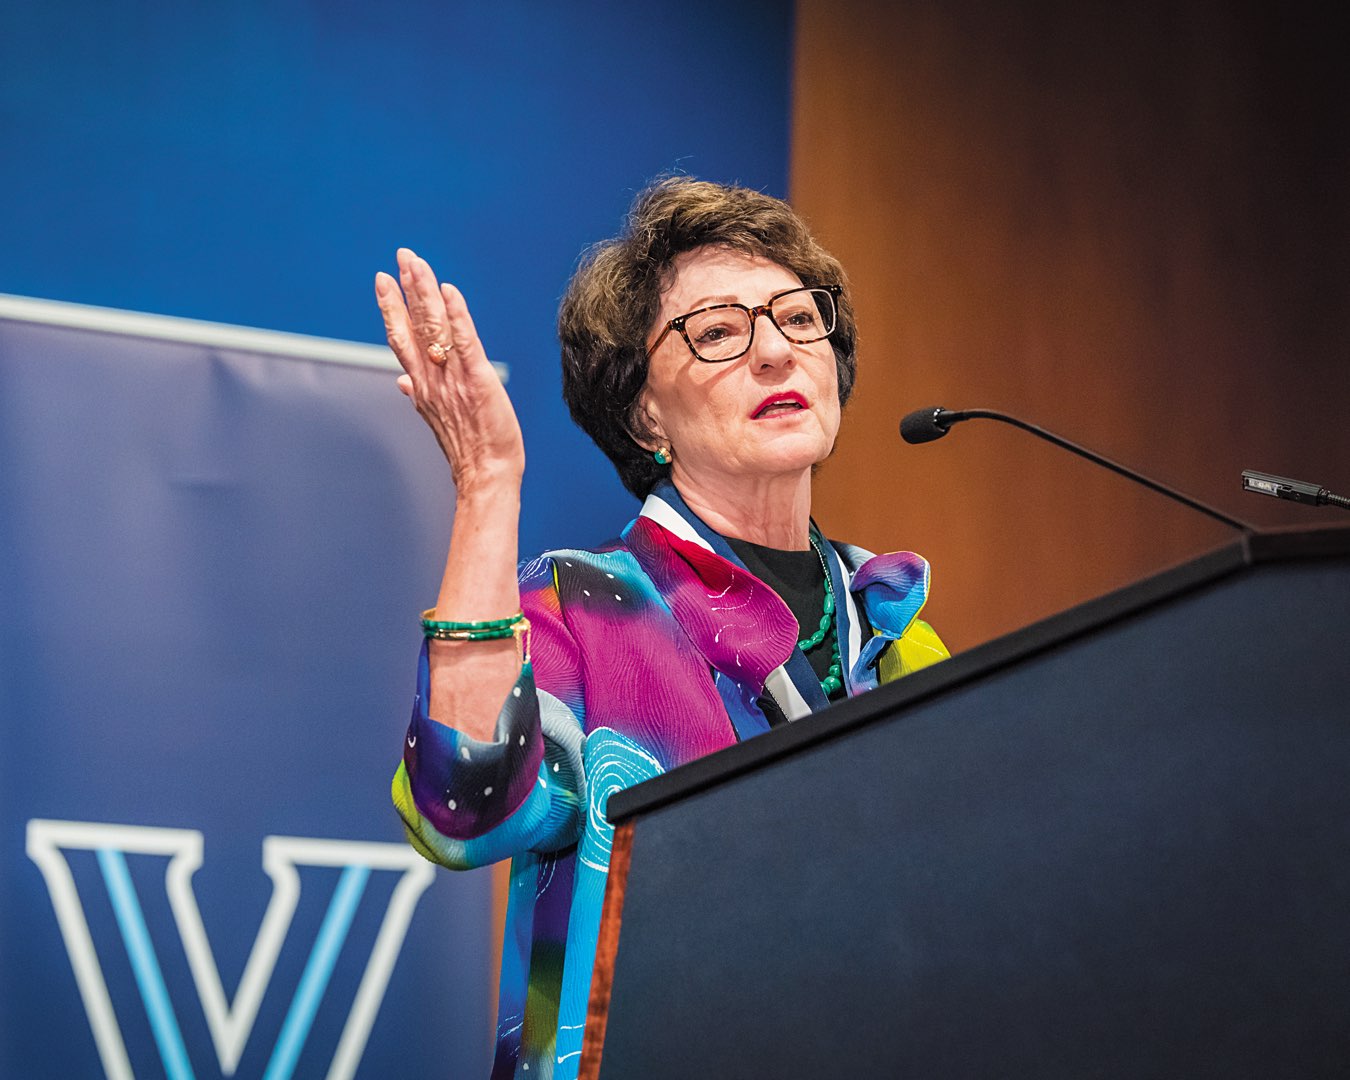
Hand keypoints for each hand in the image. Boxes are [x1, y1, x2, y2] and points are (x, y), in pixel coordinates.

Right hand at [375, 249, 524, 495]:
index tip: (383, 281)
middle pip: (414, 324)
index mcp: (422, 385)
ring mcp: (452, 377)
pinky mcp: (477, 380)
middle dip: (406, 288)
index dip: (392, 307)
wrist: (485, 476)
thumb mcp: (438, 418)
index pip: (402, 338)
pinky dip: (457, 315)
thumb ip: (419, 394)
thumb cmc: (468, 450)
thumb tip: (402, 382)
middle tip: (401, 256)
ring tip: (416, 263)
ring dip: (424, 291)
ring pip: (434, 326)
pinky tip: (449, 291)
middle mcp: (432, 377)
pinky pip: (464, 342)